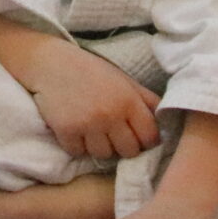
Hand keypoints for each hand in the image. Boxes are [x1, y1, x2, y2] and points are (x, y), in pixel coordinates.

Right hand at [20, 41, 162, 160]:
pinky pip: (79, 152)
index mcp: (129, 101)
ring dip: (99, 146)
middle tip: (112, 134)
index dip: (145, 140)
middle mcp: (111, 114)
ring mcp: (88, 124)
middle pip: (129, 151)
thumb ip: (146, 100)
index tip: (136, 135)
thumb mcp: (124, 80)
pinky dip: (77, 146)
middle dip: (123, 145)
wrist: (50, 63)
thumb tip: (167, 122)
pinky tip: (75, 131)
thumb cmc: (91, 71)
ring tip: (92, 131)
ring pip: (104, 155)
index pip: (150, 138)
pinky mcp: (66, 130)